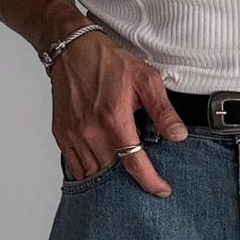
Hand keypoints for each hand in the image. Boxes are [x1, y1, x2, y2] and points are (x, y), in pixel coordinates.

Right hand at [48, 31, 187, 195]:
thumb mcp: (146, 79)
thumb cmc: (110, 62)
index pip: (133, 163)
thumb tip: (178, 136)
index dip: (149, 181)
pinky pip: (76, 165)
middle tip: (144, 177)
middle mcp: (90, 131)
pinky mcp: (61, 134)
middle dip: (129, 179)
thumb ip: (163, 111)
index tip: (161, 190)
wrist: (72, 49)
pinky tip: (103, 162)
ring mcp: (73, 134)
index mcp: (114, 119)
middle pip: (112, 172)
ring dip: (108, 177)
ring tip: (123, 172)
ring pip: (92, 172)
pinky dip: (90, 169)